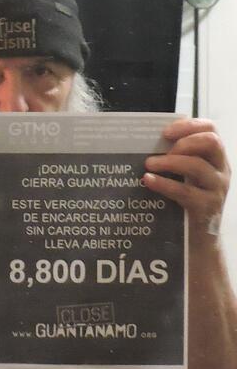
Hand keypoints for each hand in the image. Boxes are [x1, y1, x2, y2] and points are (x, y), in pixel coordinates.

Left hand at [142, 118, 230, 240]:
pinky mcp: (206, 208)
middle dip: (184, 141)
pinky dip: (164, 184)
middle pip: (211, 142)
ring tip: (148, 165)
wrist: (198, 243)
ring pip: (197, 166)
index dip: (189, 125)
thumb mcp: (186, 179)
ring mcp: (217, 190)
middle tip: (160, 151)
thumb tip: (147, 144)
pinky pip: (185, 191)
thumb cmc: (186, 206)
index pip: (211, 129)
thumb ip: (176, 161)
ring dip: (170, 162)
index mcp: (216, 159)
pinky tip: (149, 181)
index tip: (165, 132)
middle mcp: (221, 171)